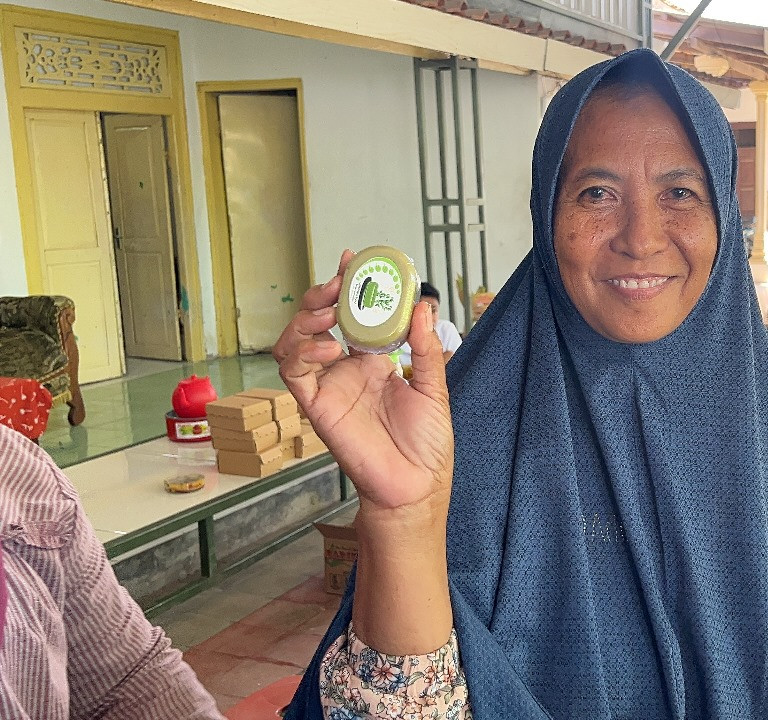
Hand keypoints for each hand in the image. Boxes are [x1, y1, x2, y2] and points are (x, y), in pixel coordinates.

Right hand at [273, 250, 452, 516]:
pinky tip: (328, 345)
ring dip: (306, 319)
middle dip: (324, 295)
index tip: (352, 260)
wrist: (416, 485)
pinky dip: (302, 351)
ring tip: (329, 311)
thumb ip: (425, 348)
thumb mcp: (434, 388)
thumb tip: (423, 306)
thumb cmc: (426, 443)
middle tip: (339, 281)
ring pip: (295, 342)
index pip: (355, 315)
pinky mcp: (316, 407)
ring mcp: (329, 386)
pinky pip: (294, 373)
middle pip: (319, 321)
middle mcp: (347, 369)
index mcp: (374, 361)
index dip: (349, 286)